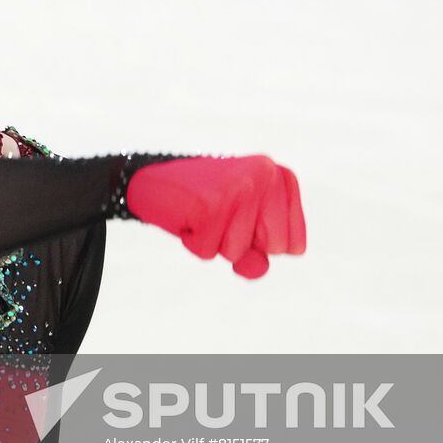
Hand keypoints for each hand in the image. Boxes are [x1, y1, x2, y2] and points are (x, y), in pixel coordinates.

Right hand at [126, 155, 305, 278]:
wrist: (149, 180)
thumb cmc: (201, 204)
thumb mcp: (238, 228)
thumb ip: (258, 254)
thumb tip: (258, 266)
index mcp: (280, 177)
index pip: (293, 245)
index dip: (259, 243)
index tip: (239, 217)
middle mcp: (266, 176)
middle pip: (273, 249)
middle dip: (241, 243)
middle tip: (218, 215)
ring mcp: (239, 188)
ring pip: (236, 252)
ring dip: (213, 242)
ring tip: (200, 213)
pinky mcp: (211, 204)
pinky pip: (206, 252)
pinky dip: (192, 241)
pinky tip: (186, 216)